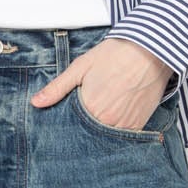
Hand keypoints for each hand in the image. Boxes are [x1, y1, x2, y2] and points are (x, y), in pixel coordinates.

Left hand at [30, 38, 173, 130]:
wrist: (151, 50)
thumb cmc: (116, 54)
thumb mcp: (81, 67)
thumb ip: (57, 88)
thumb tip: (36, 103)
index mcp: (90, 109)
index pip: (71, 127)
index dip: (68, 122)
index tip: (68, 118)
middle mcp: (108, 122)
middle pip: (88, 133)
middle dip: (84, 128)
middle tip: (89, 109)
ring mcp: (125, 126)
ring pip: (106, 136)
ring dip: (100, 129)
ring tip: (102, 112)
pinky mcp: (139, 125)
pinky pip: (123, 136)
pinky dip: (116, 130)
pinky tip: (114, 115)